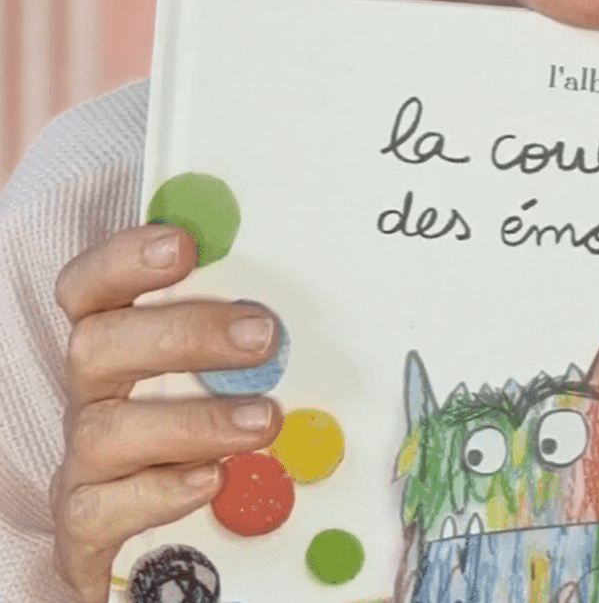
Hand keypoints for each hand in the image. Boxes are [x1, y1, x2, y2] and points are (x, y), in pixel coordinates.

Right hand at [51, 224, 283, 602]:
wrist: (164, 540)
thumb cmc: (200, 420)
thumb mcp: (223, 367)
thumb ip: (246, 326)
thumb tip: (328, 280)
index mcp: (115, 339)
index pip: (89, 286)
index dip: (123, 258)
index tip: (183, 244)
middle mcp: (91, 394)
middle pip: (95, 347)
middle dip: (182, 333)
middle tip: (262, 335)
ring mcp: (84, 461)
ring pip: (104, 430)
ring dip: (192, 421)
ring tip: (265, 421)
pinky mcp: (86, 525)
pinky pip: (101, 510)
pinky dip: (160, 492)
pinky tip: (214, 479)